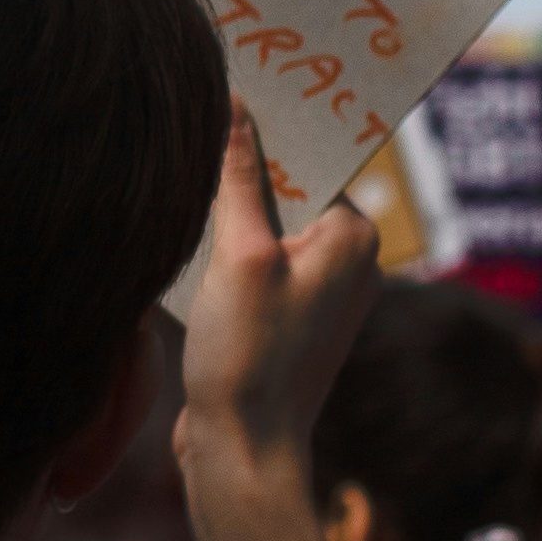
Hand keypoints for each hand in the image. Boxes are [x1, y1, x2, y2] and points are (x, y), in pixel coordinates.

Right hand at [176, 119, 380, 483]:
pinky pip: (263, 258)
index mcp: (354, 237)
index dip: (270, 127)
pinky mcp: (293, 317)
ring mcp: (324, 292)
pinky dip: (232, 246)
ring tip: (187, 192)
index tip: (228, 92)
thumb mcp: (238, 254)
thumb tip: (237, 106)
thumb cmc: (249, 353)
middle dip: (246, 167)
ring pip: (272, 223)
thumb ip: (239, 177)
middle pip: (293, 187)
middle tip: (193, 135)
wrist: (245, 448)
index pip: (313, 157)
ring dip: (233, 210)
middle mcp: (352, 260)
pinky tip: (194, 246)